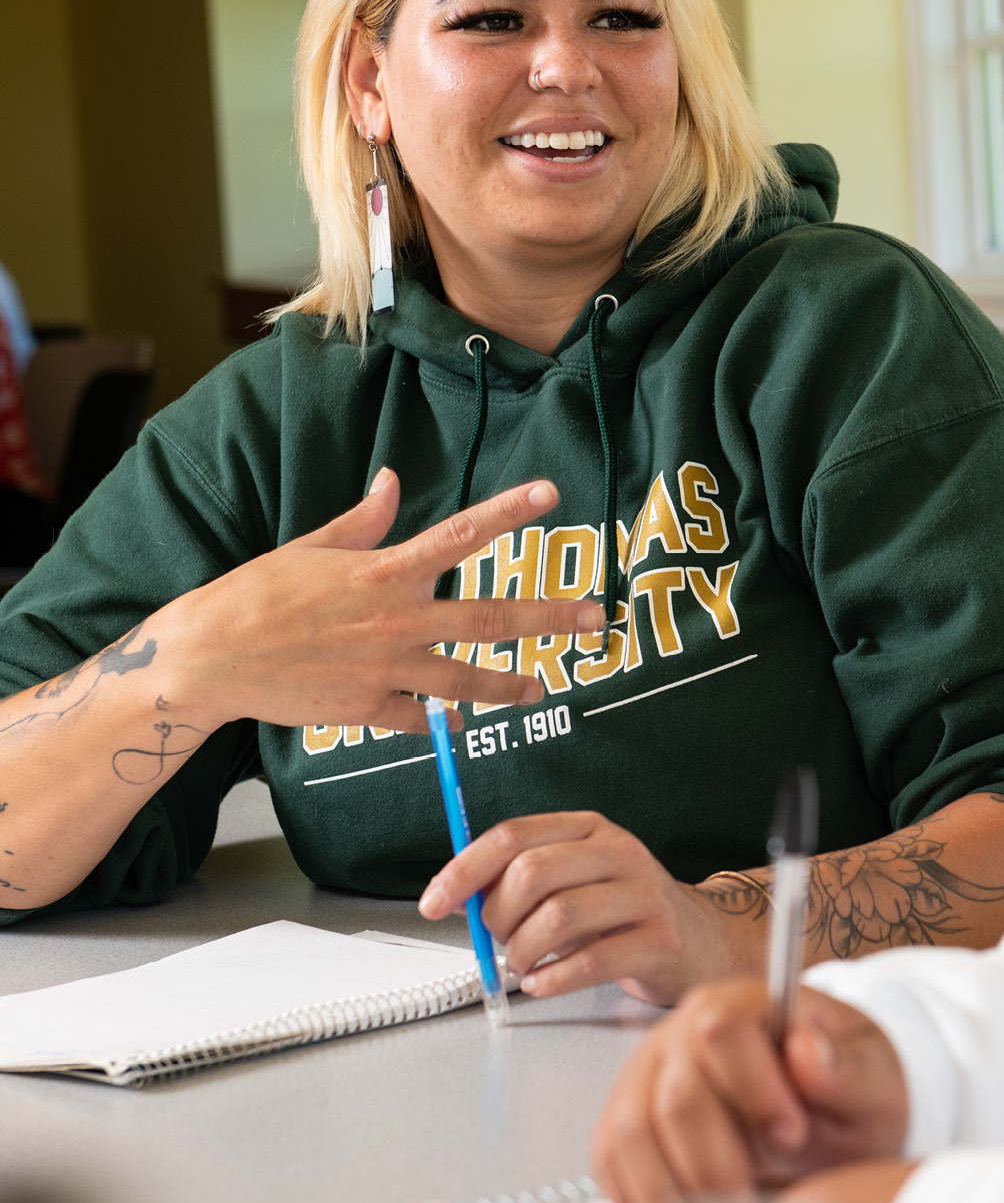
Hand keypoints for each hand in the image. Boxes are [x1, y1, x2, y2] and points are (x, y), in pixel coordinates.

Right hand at [155, 471, 603, 734]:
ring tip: (539, 687)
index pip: (459, 535)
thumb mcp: (314, 546)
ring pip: (463, 682)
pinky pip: (417, 720)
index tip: (550, 492)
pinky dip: (442, 722)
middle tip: (594, 617)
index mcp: (383, 572)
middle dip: (547, 618)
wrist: (210, 656)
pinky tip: (463, 723)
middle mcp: (394, 620)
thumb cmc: (259, 593)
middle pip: (487, 618)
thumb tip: (393, 479)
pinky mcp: (364, 709)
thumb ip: (365, 520)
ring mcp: (382, 669)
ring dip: (507, 685)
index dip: (507, 512)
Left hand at [418, 811, 760, 1004]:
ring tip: (523, 965)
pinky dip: (553, 979)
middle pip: (532, 872)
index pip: (512, 836)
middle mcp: (619, 852)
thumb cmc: (624, 913)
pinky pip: (590, 962)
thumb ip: (521, 882)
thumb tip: (455, 896)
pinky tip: (544, 983)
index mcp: (590, 829)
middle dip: (498, 917)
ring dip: (523, 951)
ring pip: (558, 917)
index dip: (464, 870)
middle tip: (499, 941)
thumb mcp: (576, 880)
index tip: (435, 902)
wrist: (703, 940)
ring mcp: (644, 895)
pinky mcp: (660, 940)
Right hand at [592, 979, 908, 1202]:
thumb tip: (807, 1050)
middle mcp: (683, 1031)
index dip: (754, 1088)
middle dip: (717, 1160)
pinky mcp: (625, 1121)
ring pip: (632, 1133)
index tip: (792, 1133)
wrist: (822, 1120)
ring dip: (678, 1190)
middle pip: (675, 1094)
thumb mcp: (874, 1081)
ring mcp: (646, 1075)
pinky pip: (610, 1162)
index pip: (721, 1029)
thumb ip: (848, 1068)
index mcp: (744, 1003)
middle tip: (755, 1194)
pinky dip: (644, 1199)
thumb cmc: (846, 1092)